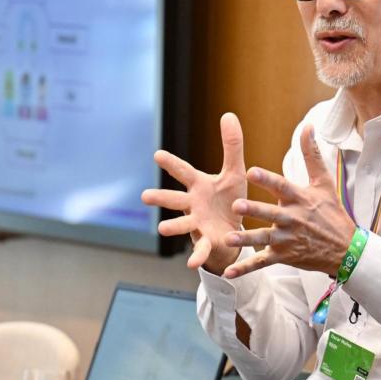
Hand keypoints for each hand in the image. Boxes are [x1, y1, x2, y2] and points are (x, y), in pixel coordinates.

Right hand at [141, 112, 248, 272]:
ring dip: (173, 226)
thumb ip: (231, 146)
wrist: (235, 230)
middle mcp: (193, 205)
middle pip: (175, 200)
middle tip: (145, 196)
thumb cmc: (230, 199)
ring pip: (183, 224)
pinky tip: (192, 265)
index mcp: (199, 186)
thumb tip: (228, 114)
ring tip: (162, 229)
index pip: (184, 172)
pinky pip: (201, 250)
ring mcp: (198, 224)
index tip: (157, 154)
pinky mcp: (208, 242)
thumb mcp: (235, 172)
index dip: (171, 163)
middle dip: (161, 198)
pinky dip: (197, 257)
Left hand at [221, 123, 358, 279]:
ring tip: (229, 237)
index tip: (251, 171)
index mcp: (299, 199)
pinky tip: (228, 272)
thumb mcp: (323, 183)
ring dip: (246, 239)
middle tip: (237, 205)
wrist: (345, 249)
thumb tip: (307, 126)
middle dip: (254, 211)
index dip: (266, 179)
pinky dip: (245, 268)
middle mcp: (292, 219)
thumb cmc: (331, 213)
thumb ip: (311, 154)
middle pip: (270, 214)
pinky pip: (261, 263)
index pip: (281, 187)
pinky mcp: (283, 256)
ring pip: (263, 238)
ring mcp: (287, 240)